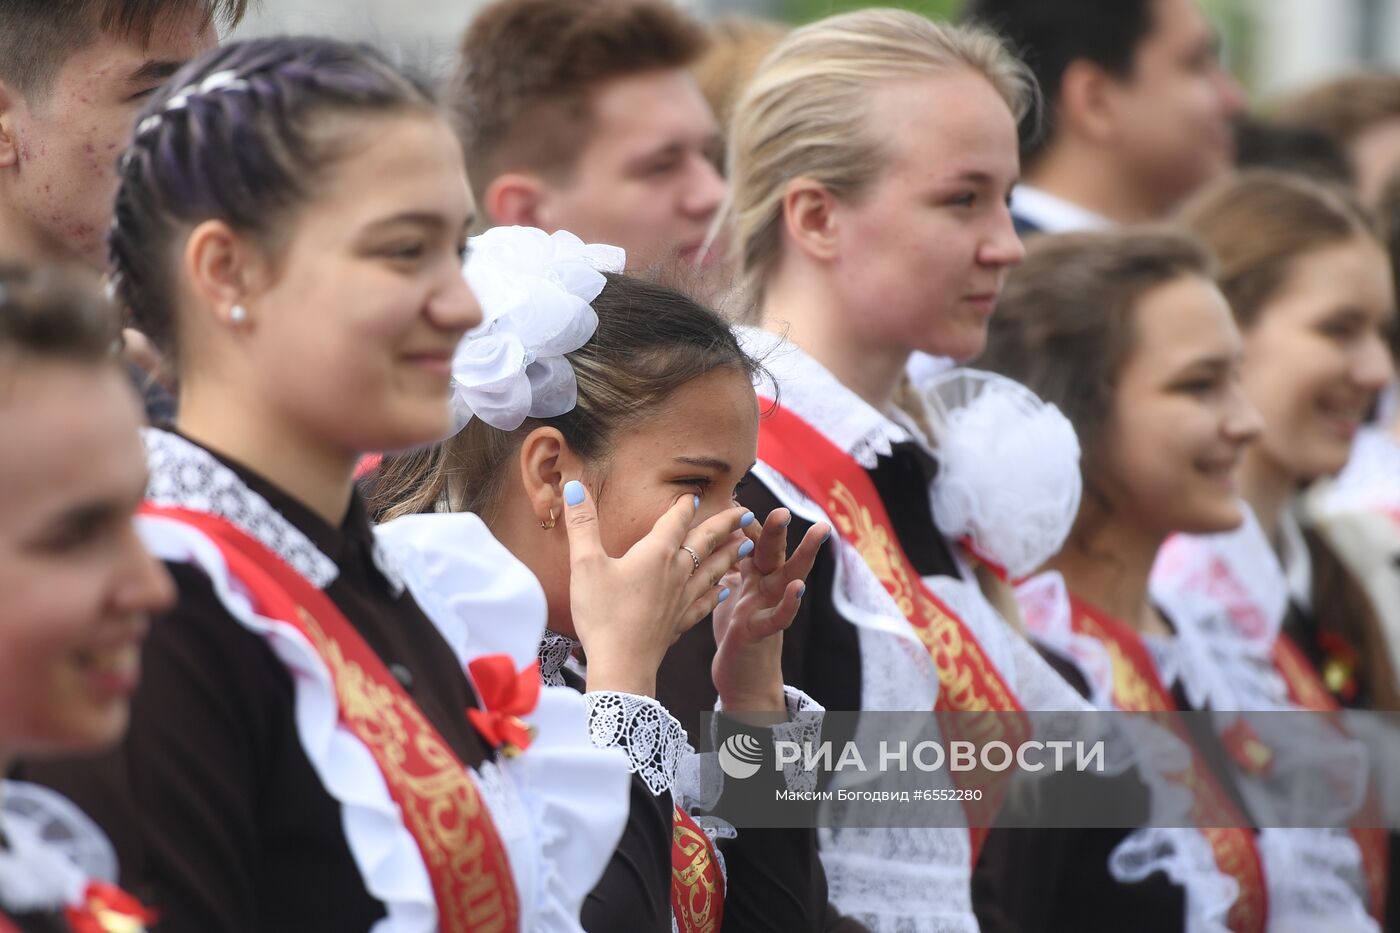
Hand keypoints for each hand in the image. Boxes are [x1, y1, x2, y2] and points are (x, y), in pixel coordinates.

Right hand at [562, 480, 750, 696]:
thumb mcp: (585, 564)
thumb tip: (573, 486)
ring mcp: (682, 599)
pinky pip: (705, 602)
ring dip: (731, 554)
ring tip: (747, 544)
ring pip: (714, 570)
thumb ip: (582, 524)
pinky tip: (724, 590)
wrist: (622, 664)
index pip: (676, 520)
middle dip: (726, 524)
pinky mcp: (680, 622)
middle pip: (706, 542)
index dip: (686, 505)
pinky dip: (717, 593)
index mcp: (656, 553)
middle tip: (748, 512)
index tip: (697, 495)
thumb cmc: (603, 614)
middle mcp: (677, 572)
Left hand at [711, 508, 828, 713]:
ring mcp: (765, 609)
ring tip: (820, 533)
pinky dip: (789, 603)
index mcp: (751, 577)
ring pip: (787, 578)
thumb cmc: (738, 635)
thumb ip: (732, 568)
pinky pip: (778, 618)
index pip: (751, 543)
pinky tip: (799, 589)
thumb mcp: (731, 594)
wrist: (744, 681)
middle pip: (772, 553)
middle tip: (786, 507)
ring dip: (803, 555)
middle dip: (778, 530)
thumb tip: (724, 538)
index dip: (747, 524)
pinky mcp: (761, 633)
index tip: (739, 502)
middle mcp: (762, 589)